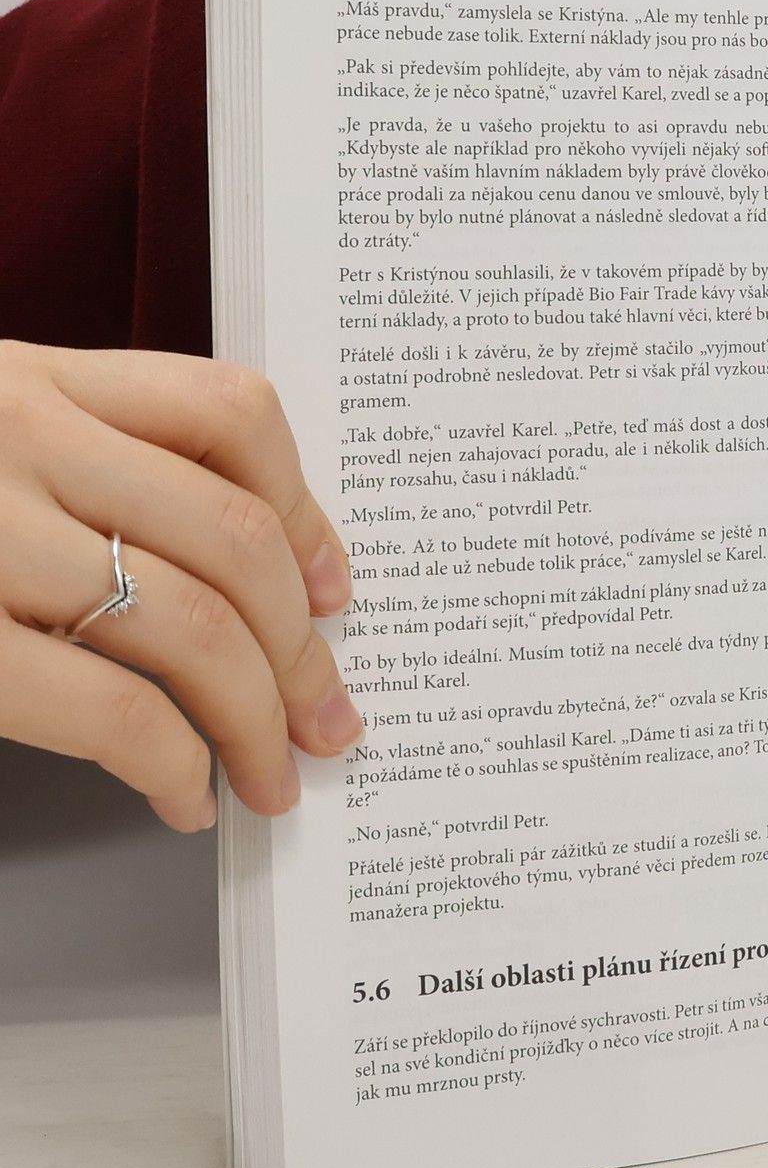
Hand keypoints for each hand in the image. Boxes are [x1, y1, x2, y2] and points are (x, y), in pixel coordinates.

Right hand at [0, 341, 361, 830]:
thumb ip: (76, 460)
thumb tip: (255, 575)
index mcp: (28, 376)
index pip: (230, 411)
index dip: (306, 512)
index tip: (334, 588)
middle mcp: (12, 437)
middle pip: (234, 538)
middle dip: (304, 649)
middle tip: (328, 719)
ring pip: (195, 622)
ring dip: (260, 717)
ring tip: (274, 772)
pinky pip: (110, 706)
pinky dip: (174, 761)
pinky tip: (184, 792)